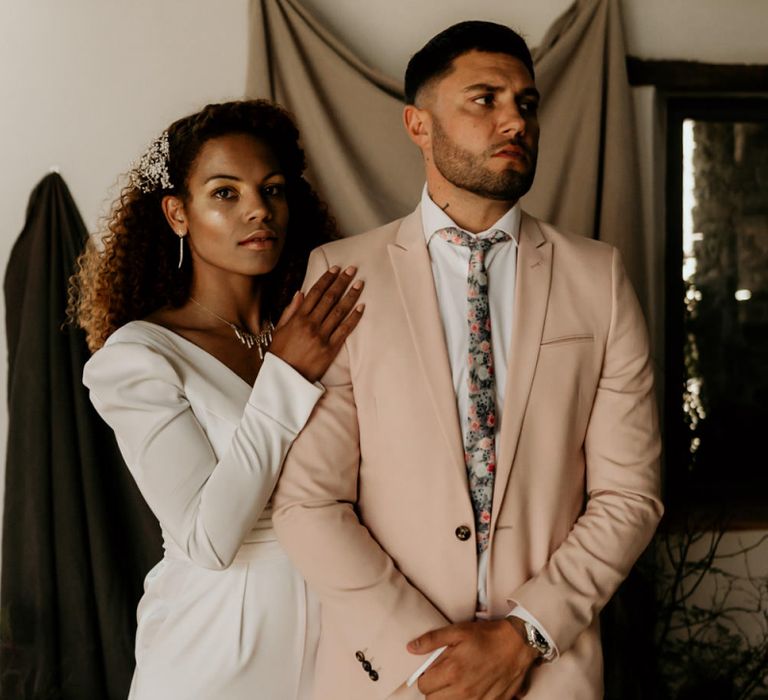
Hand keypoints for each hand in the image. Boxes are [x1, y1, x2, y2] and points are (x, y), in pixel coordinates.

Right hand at [268, 265, 363, 382]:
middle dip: (341, 282)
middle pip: (329, 298)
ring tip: (359, 284)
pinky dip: (354, 318)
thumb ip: (290, 311)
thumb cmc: (280, 354)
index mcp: (297, 318)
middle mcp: (310, 324)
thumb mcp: (280, 330)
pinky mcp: (330, 349)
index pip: (315, 293)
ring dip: (350, 296)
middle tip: (352, 270)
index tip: (335, 269)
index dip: (326, 279)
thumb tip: (300, 293)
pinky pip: (345, 330)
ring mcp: (321, 336)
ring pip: (339, 311)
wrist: (285, 379)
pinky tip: (361, 307)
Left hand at [407, 619, 538, 698]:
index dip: (425, 676)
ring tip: (456, 682)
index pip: (423, 686)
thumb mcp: (457, 631)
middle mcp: (463, 690)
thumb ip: (432, 640)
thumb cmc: (486, 636)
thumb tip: (411, 648)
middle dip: (434, 689)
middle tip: (443, 676)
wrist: (517, 644)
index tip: (432, 670)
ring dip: (448, 697)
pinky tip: (471, 688)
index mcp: (452, 671)